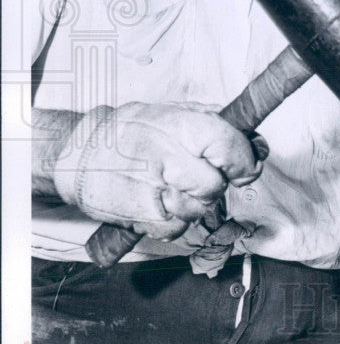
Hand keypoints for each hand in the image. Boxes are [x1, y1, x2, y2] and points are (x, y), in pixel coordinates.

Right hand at [52, 102, 261, 239]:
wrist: (79, 154)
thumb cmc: (134, 132)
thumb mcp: (175, 113)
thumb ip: (216, 126)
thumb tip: (257, 146)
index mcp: (180, 125)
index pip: (229, 147)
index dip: (244, 161)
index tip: (244, 168)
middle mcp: (166, 157)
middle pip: (215, 186)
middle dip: (214, 185)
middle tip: (199, 176)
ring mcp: (150, 189)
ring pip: (197, 211)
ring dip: (192, 204)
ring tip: (171, 186)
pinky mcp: (138, 216)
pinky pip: (175, 230)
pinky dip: (172, 222)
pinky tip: (159, 203)